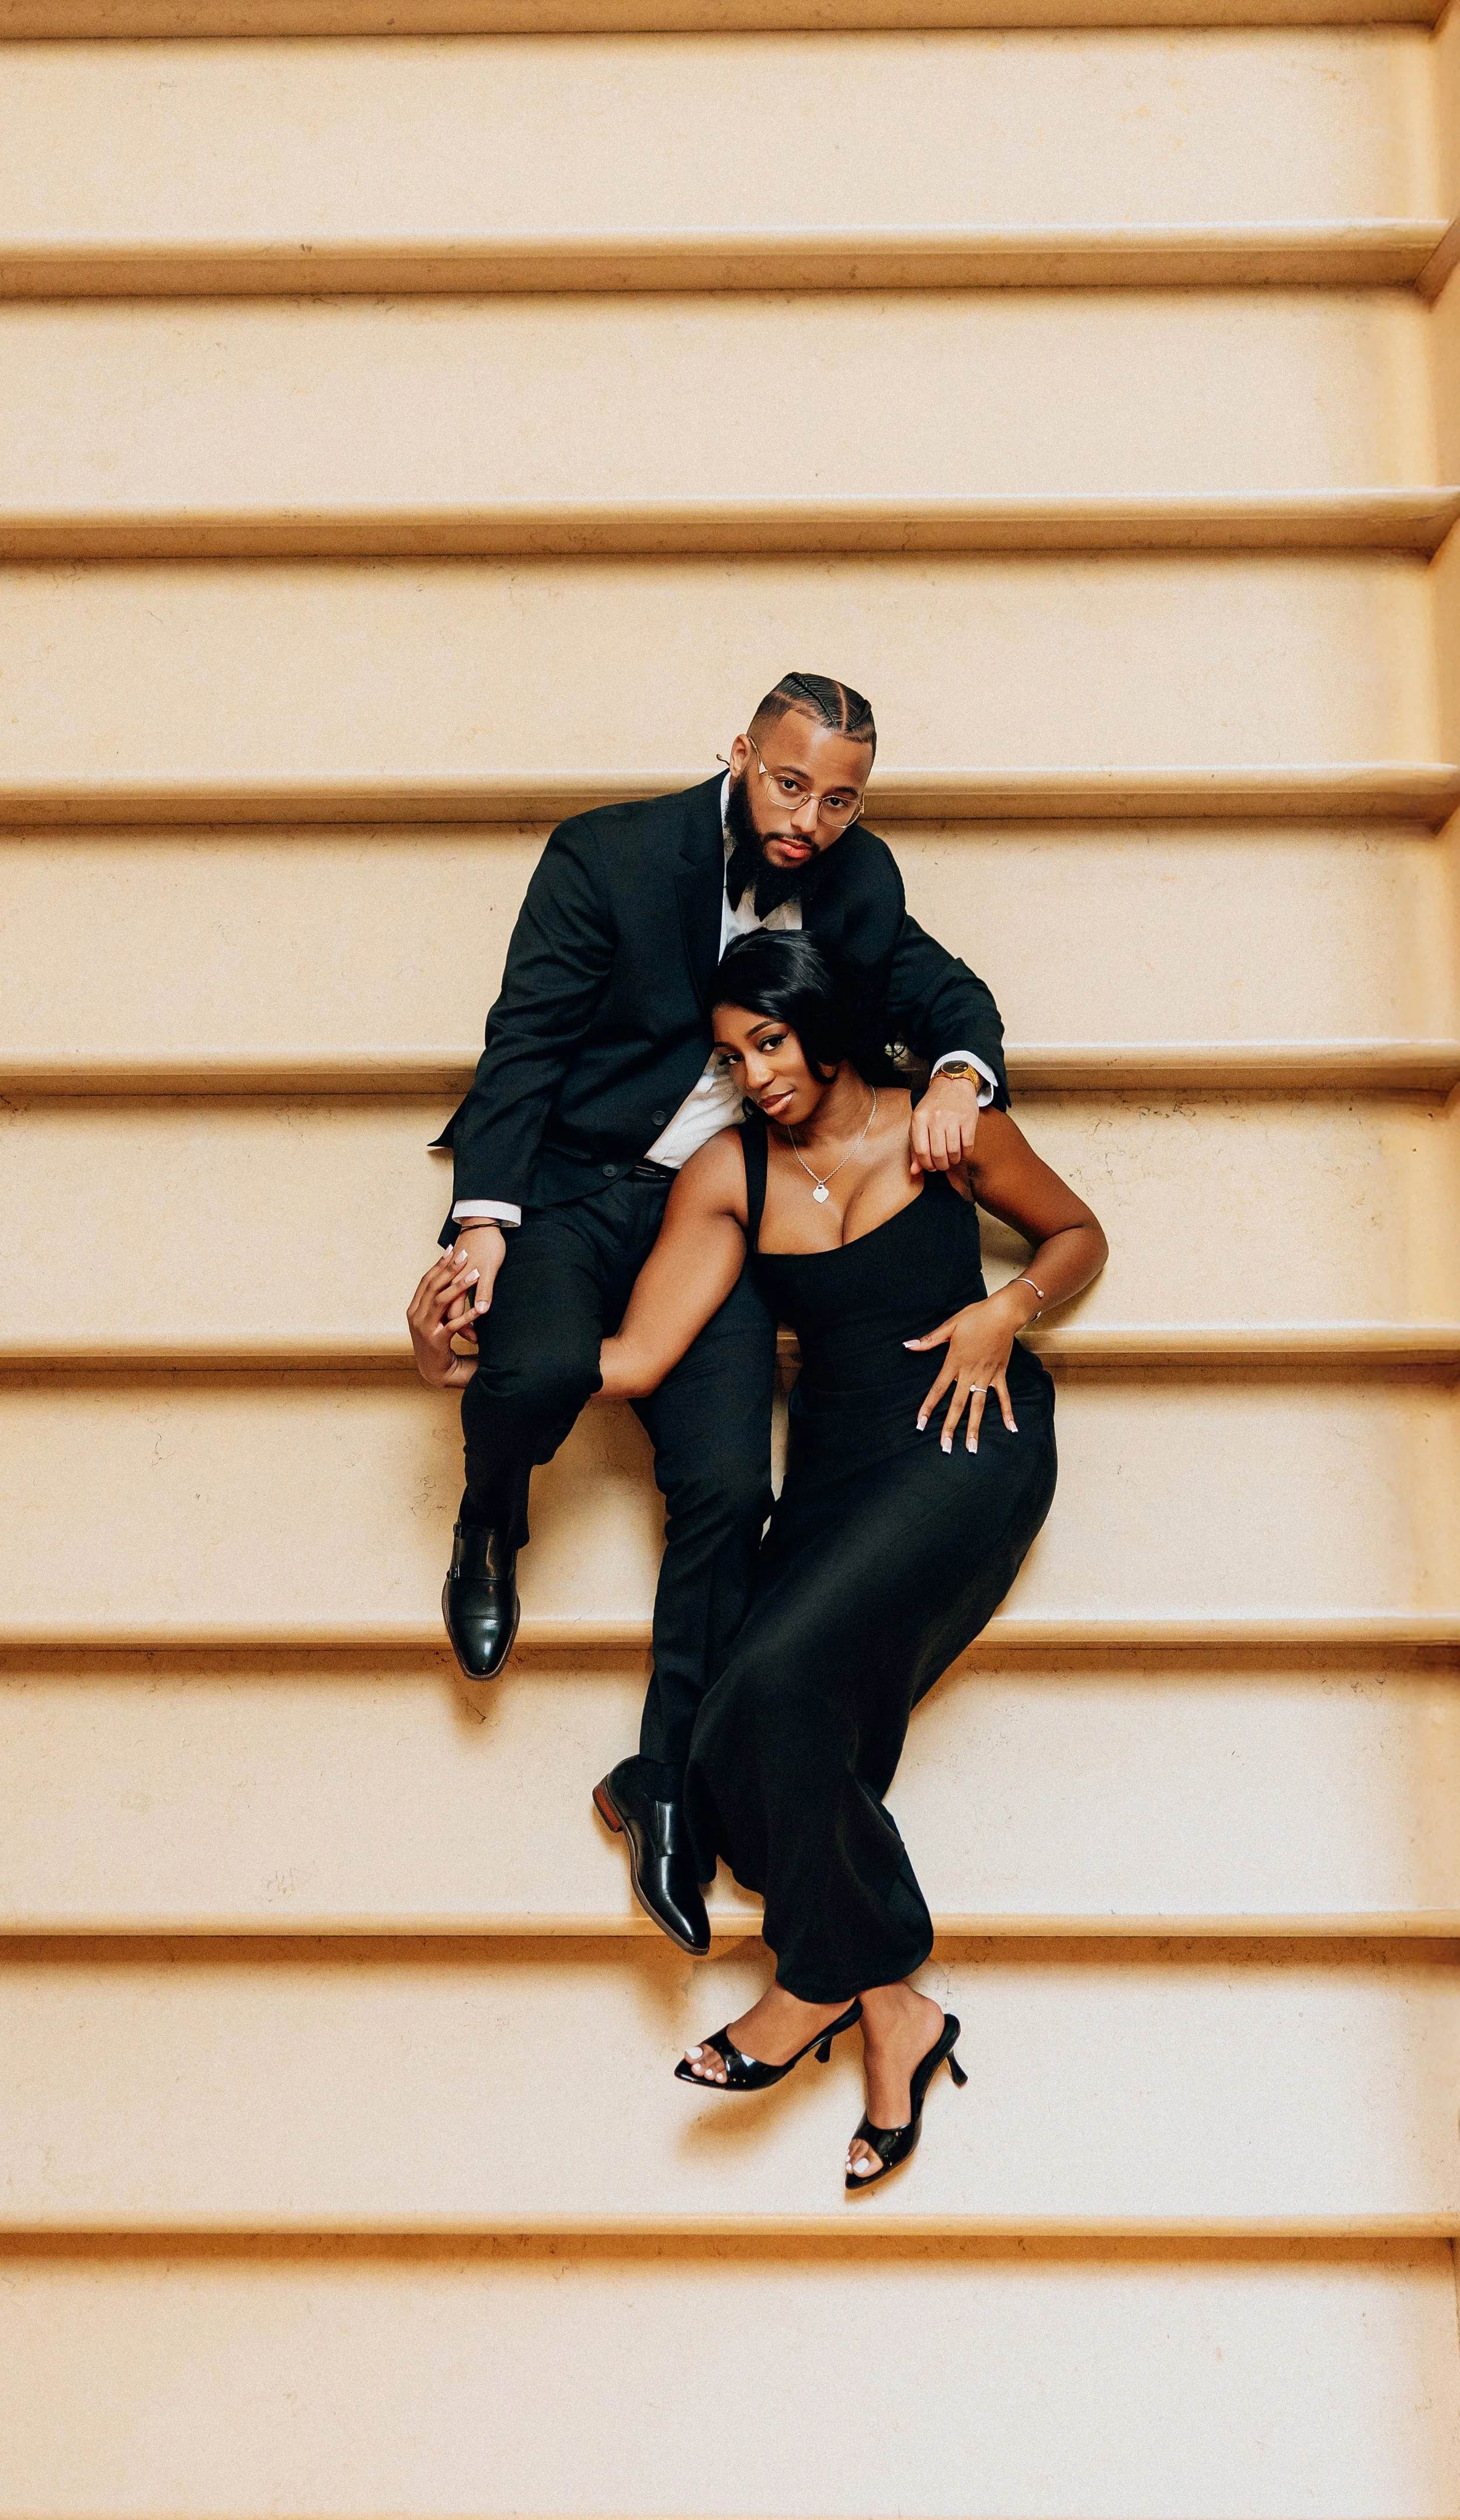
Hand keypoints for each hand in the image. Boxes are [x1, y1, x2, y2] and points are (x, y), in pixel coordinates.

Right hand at [407, 1248, 486, 1388]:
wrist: (434, 1372)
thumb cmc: (438, 1343)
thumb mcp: (435, 1319)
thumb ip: (438, 1302)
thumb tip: (449, 1279)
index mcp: (414, 1308)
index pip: (426, 1281)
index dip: (439, 1264)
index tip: (451, 1248)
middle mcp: (416, 1316)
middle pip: (433, 1286)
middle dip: (449, 1269)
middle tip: (465, 1254)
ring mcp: (424, 1329)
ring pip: (441, 1301)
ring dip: (459, 1286)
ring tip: (476, 1274)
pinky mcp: (436, 1342)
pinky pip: (453, 1325)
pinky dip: (467, 1316)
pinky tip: (480, 1308)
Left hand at [904, 1285, 1031, 1452]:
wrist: (1003, 1313)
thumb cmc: (975, 1317)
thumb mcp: (950, 1326)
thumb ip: (930, 1340)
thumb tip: (908, 1345)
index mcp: (954, 1363)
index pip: (937, 1390)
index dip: (928, 1408)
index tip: (920, 1425)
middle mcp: (970, 1373)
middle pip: (957, 1405)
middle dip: (950, 1428)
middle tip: (945, 1448)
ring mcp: (986, 1376)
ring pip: (979, 1406)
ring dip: (975, 1428)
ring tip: (972, 1448)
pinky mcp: (1000, 1374)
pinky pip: (1003, 1396)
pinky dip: (1007, 1412)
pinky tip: (1011, 1428)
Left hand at [909, 1073, 980, 1175]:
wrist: (953, 1084)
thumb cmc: (933, 1106)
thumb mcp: (919, 1122)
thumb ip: (915, 1147)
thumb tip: (915, 1171)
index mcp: (919, 1118)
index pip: (921, 1151)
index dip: (926, 1165)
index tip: (931, 1167)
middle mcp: (935, 1118)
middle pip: (938, 1154)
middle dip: (941, 1165)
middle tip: (942, 1165)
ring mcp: (952, 1118)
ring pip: (953, 1152)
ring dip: (953, 1161)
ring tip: (952, 1158)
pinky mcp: (968, 1119)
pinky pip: (967, 1146)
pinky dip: (965, 1154)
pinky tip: (962, 1152)